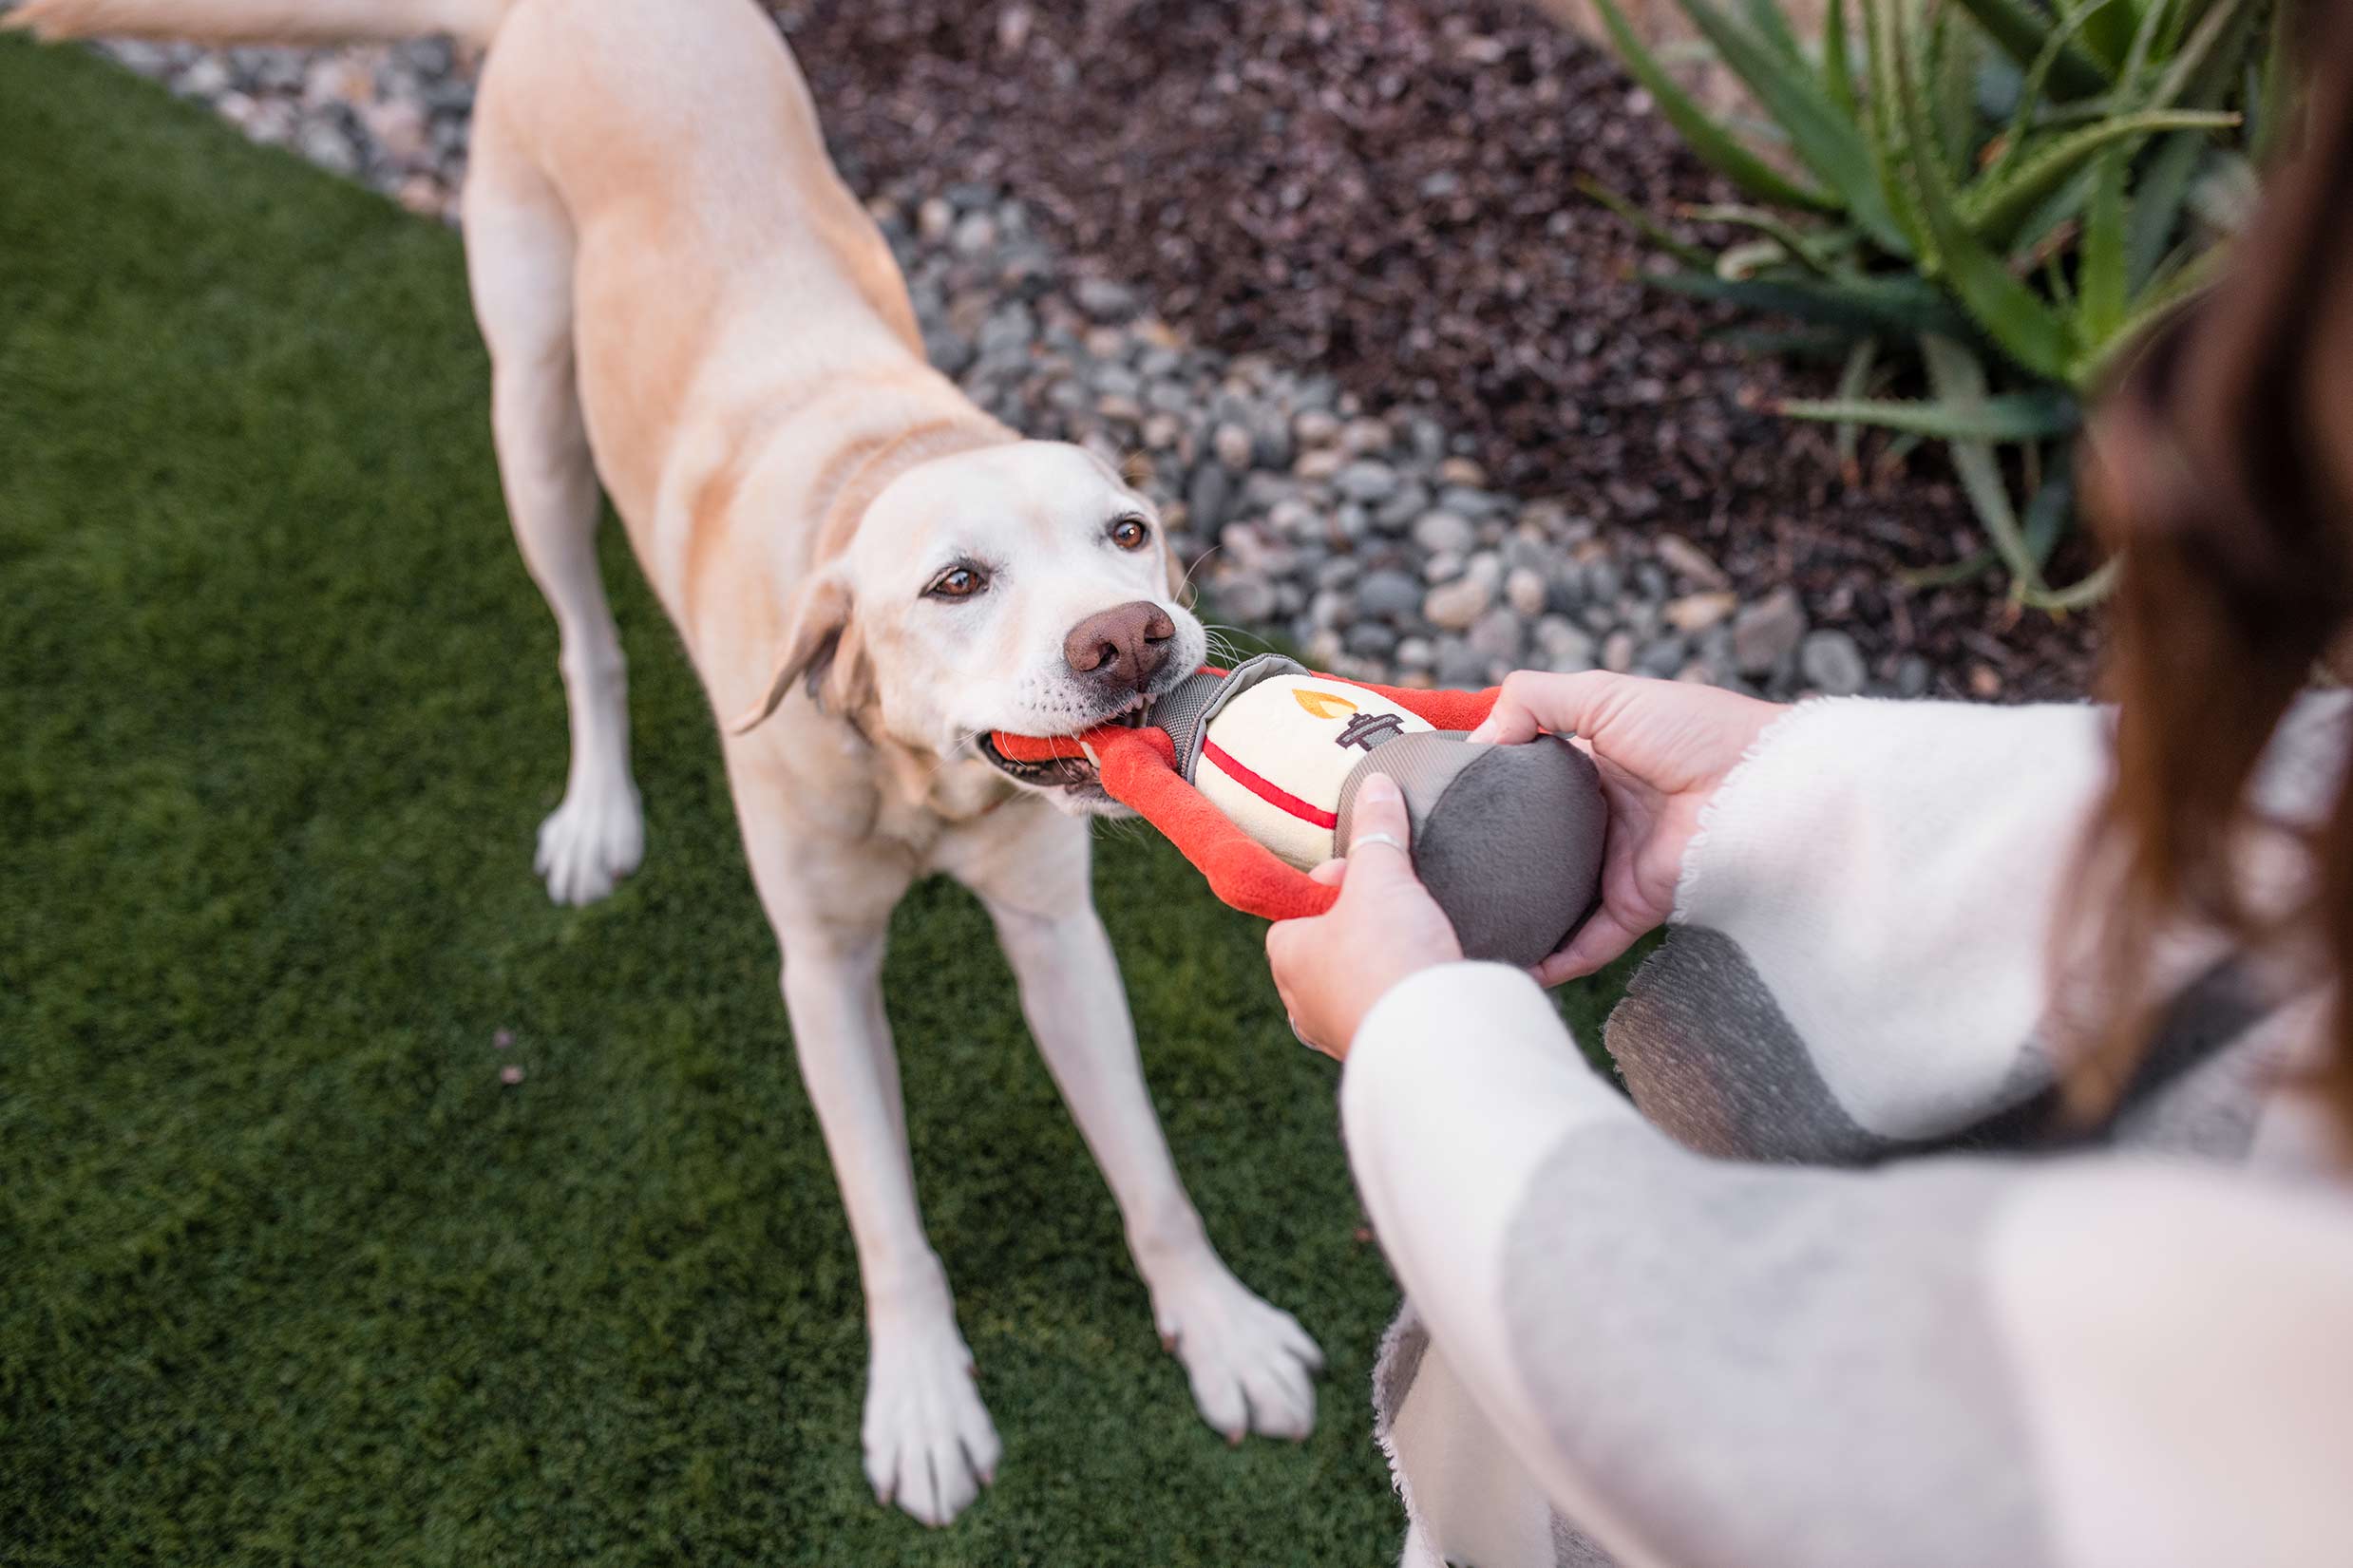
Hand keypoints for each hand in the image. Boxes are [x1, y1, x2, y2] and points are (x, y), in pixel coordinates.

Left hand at [1265, 774, 1462, 1060]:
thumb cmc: (1389, 954)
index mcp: (1288, 957)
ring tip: (1423, 939)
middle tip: (1402, 907)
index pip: (1297, 909)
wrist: (1435, 1037)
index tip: (1371, 876)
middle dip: (1364, 924)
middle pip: (1329, 944)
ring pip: (1357, 982)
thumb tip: (1375, 784)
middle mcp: (1304, 1002)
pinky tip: (1434, 977)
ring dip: (1387, 961)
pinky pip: (1389, 1011)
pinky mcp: (1383, 1050)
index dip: (1336, 884)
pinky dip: (1408, 993)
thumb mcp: (1383, 876)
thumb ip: (1378, 829)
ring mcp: (1341, 1032)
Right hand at [1469, 671, 1785, 984]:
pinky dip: (1555, 959)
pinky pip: (1589, 942)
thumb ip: (1533, 700)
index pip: (1525, 787)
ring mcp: (1617, 865)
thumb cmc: (1692, 729)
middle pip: (1533, 850)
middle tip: (1438, 881)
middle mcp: (1601, 819)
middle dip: (1491, 868)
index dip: (1485, 798)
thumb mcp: (1602, 693)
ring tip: (1465, 932)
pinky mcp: (1638, 904)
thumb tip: (1477, 739)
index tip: (1438, 814)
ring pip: (1555, 901)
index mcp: (1591, 767)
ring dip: (1518, 919)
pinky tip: (1516, 967)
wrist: (1758, 780)